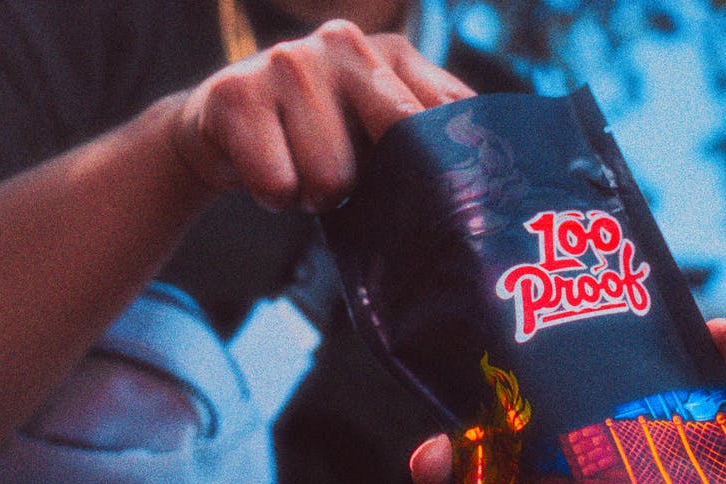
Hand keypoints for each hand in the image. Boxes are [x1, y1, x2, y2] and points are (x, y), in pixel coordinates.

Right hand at [169, 20, 473, 213]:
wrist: (221, 129)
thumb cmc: (319, 139)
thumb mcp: (380, 129)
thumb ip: (432, 140)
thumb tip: (504, 187)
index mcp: (394, 52)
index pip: (447, 116)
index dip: (446, 168)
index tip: (442, 195)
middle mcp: (345, 43)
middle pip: (397, 147)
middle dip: (375, 184)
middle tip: (351, 183)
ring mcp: (289, 62)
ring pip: (332, 180)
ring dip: (316, 196)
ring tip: (303, 173)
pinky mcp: (235, 94)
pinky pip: (278, 186)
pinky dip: (274, 197)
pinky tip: (268, 171)